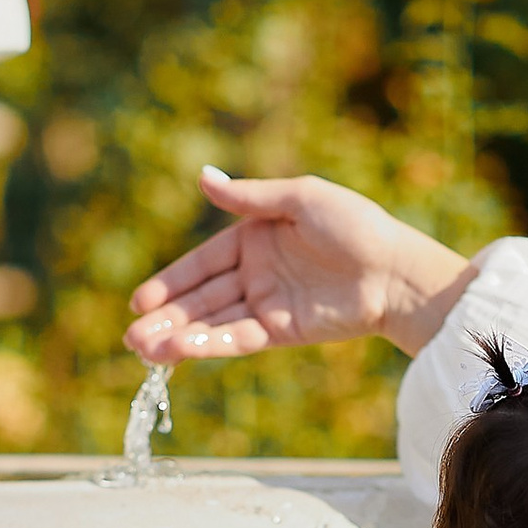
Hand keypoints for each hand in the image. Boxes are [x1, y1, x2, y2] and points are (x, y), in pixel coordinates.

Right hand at [125, 168, 475, 364]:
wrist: (395, 270)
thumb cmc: (355, 225)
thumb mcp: (300, 199)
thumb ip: (250, 197)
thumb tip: (203, 176)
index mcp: (254, 238)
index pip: (202, 263)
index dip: (171, 282)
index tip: (140, 302)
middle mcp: (256, 273)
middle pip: (201, 298)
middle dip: (166, 318)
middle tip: (131, 337)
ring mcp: (268, 303)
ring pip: (215, 322)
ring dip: (180, 337)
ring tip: (144, 351)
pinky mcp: (284, 331)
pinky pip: (241, 338)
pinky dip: (213, 344)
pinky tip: (184, 350)